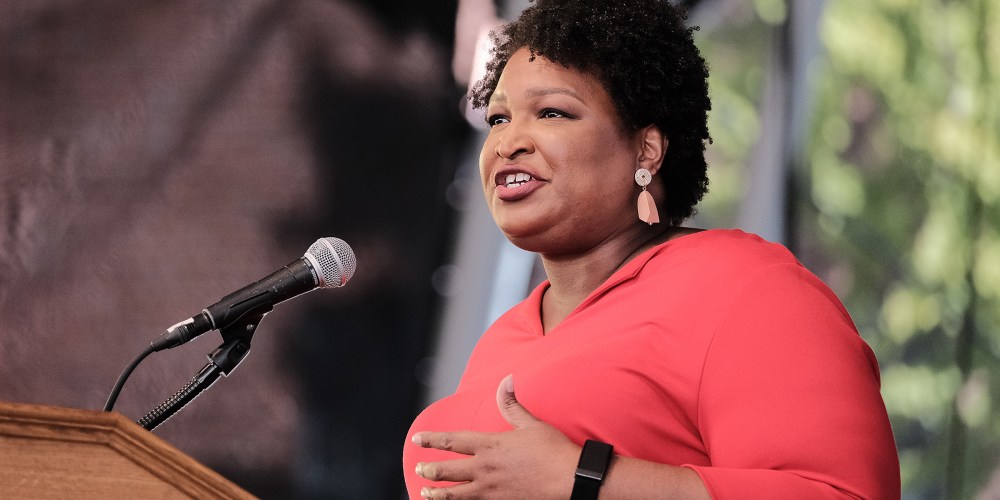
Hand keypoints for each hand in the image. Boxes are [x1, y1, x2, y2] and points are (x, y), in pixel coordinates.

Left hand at [412, 375, 580, 498]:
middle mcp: (486, 468)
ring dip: (437, 493)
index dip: (432, 439)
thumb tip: (506, 380)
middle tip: (419, 468)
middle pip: (448, 469)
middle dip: (430, 469)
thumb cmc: (553, 450)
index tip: (417, 439)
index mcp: (490, 445)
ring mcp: (491, 489)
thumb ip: (512, 404)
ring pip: (456, 494)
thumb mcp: (531, 424)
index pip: (452, 441)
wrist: (570, 479)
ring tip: (425, 493)